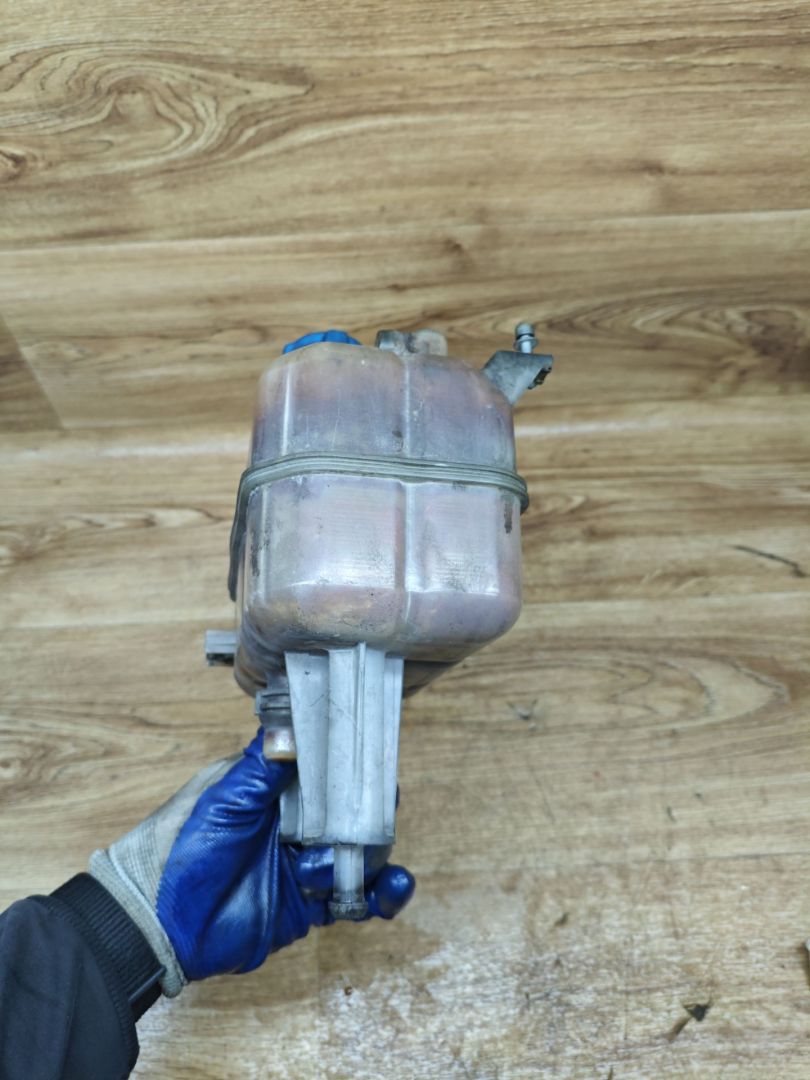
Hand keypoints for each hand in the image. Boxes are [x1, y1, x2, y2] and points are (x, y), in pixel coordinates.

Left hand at [89, 729, 414, 995]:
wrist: (161, 923)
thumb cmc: (182, 849)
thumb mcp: (221, 802)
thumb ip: (260, 769)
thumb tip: (289, 729)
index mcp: (277, 791)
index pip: (327, 771)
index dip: (353, 767)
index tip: (375, 765)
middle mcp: (296, 825)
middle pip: (352, 814)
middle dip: (366, 817)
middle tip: (366, 825)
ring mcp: (304, 866)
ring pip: (358, 856)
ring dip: (370, 857)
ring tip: (359, 868)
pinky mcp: (308, 907)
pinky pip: (355, 899)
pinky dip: (381, 894)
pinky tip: (393, 887)